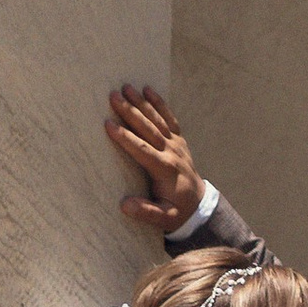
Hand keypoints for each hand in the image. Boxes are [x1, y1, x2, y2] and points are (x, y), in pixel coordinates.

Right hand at [105, 83, 202, 234]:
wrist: (198, 204)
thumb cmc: (176, 212)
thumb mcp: (163, 219)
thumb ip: (146, 212)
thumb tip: (125, 205)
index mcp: (165, 170)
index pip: (142, 150)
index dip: (125, 137)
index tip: (109, 124)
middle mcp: (172, 153)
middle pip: (148, 129)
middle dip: (130, 112)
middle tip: (114, 96)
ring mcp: (176, 144)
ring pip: (157, 120)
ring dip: (141, 103)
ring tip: (126, 87)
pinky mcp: (179, 140)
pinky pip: (169, 118)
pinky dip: (159, 103)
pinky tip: (148, 90)